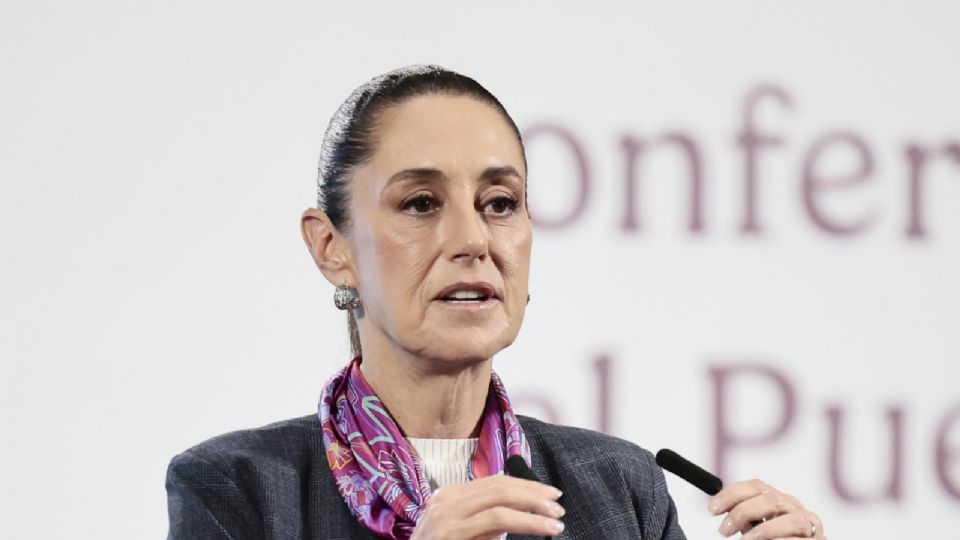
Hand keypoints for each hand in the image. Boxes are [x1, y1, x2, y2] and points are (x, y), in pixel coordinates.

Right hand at [410, 475, 564, 539]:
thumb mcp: (465, 533)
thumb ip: (487, 521)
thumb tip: (523, 512)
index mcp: (449, 496)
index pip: (494, 482)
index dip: (526, 485)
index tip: (549, 493)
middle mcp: (446, 500)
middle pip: (499, 486)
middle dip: (533, 493)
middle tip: (558, 505)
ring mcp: (446, 516)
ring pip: (500, 502)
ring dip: (534, 509)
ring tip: (555, 520)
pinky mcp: (451, 533)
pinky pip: (496, 520)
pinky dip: (524, 522)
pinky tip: (541, 528)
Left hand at [708, 479, 824, 539]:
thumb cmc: (773, 539)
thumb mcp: (754, 527)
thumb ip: (743, 518)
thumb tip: (715, 508)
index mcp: (777, 500)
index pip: (755, 486)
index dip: (731, 494)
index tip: (712, 508)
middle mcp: (793, 508)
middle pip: (769, 498)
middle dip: (742, 512)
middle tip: (724, 530)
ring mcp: (808, 525)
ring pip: (789, 520)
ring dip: (764, 530)